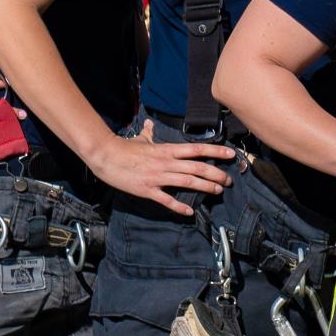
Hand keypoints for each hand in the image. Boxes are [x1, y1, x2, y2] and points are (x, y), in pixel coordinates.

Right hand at [87, 118, 236, 216]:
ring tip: (218, 191)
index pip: (197, 149)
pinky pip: (166, 199)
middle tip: (228, 181)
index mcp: (167, 150)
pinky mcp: (147, 189)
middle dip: (216, 174)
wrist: (105, 156)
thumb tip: (150, 124)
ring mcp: (157, 177)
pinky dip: (179, 206)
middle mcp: (166, 163)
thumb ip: (149, 133)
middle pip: (197, 168)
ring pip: (188, 182)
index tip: (231, 154)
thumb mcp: (140, 139)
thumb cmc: (124, 147)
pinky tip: (189, 212)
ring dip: (205, 187)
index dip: (216, 152)